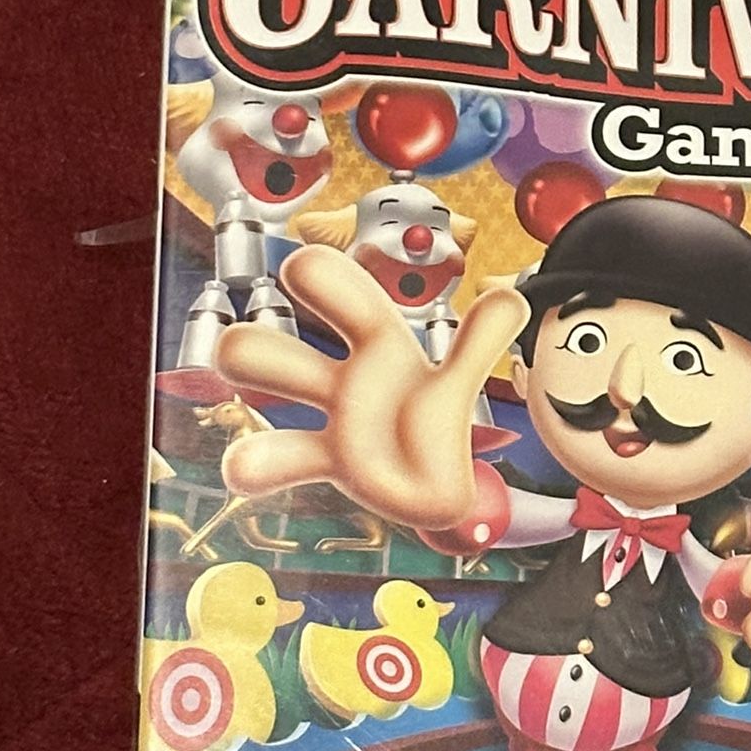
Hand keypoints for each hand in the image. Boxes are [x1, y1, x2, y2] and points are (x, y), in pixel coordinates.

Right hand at [214, 244, 527, 531]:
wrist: (438, 483)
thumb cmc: (435, 420)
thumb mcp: (457, 382)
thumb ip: (478, 343)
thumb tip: (512, 297)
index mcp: (376, 343)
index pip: (341, 293)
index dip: (319, 276)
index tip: (300, 266)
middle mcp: (342, 376)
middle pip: (276, 344)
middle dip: (252, 341)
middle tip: (239, 347)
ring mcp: (329, 419)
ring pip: (267, 390)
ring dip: (246, 393)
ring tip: (237, 390)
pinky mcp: (325, 461)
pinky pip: (280, 460)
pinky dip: (256, 465)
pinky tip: (242, 468)